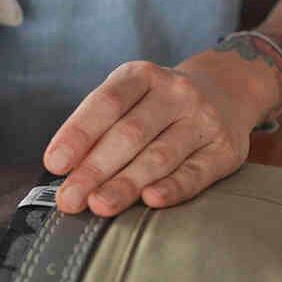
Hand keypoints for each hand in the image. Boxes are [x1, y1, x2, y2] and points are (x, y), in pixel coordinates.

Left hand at [43, 60, 264, 215]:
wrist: (226, 92)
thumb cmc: (156, 106)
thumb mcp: (127, 100)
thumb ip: (98, 130)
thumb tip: (64, 172)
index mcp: (141, 76)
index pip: (106, 103)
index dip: (78, 134)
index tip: (54, 164)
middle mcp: (175, 93)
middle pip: (130, 134)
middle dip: (95, 169)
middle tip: (70, 198)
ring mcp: (203, 120)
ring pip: (159, 156)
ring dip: (126, 184)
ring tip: (99, 205)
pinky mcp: (224, 150)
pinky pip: (196, 173)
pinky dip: (173, 188)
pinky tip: (151, 200)